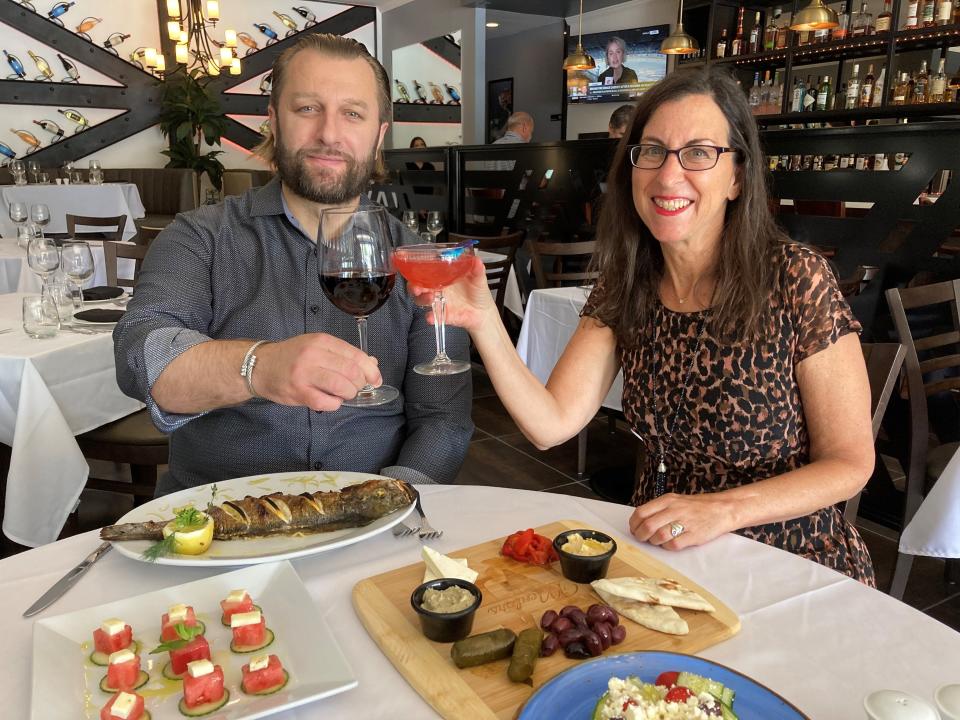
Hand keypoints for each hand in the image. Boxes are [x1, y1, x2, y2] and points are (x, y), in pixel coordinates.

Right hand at [254, 333, 381, 411]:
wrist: (260, 365)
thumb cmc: (293, 356)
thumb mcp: (317, 347)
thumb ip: (344, 355)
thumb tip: (372, 364)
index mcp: (321, 341)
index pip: (355, 355)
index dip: (370, 370)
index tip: (375, 380)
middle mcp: (313, 354)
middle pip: (351, 371)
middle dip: (359, 383)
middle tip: (355, 388)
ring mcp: (304, 373)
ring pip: (340, 386)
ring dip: (348, 394)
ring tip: (343, 394)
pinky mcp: (298, 392)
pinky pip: (326, 402)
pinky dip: (334, 404)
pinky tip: (330, 400)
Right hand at [407, 256, 496, 332]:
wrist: (483, 312)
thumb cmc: (477, 292)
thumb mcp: (478, 278)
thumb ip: (477, 269)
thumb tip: (476, 260)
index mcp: (442, 276)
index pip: (425, 269)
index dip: (415, 266)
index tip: (409, 262)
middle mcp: (437, 288)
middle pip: (417, 285)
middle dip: (413, 285)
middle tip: (417, 287)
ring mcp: (438, 302)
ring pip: (421, 300)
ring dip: (422, 299)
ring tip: (431, 298)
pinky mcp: (441, 314)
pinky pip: (432, 316)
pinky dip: (430, 317)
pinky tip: (431, 317)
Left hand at [627, 492, 735, 550]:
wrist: (722, 509)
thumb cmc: (697, 507)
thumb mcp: (676, 501)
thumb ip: (659, 509)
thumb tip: (640, 522)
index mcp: (667, 500)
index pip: (641, 512)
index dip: (634, 524)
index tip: (634, 529)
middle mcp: (675, 509)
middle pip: (648, 526)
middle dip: (641, 536)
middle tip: (642, 539)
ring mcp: (685, 522)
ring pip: (659, 536)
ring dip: (654, 542)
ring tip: (657, 541)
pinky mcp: (694, 535)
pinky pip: (673, 545)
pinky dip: (667, 547)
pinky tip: (670, 544)